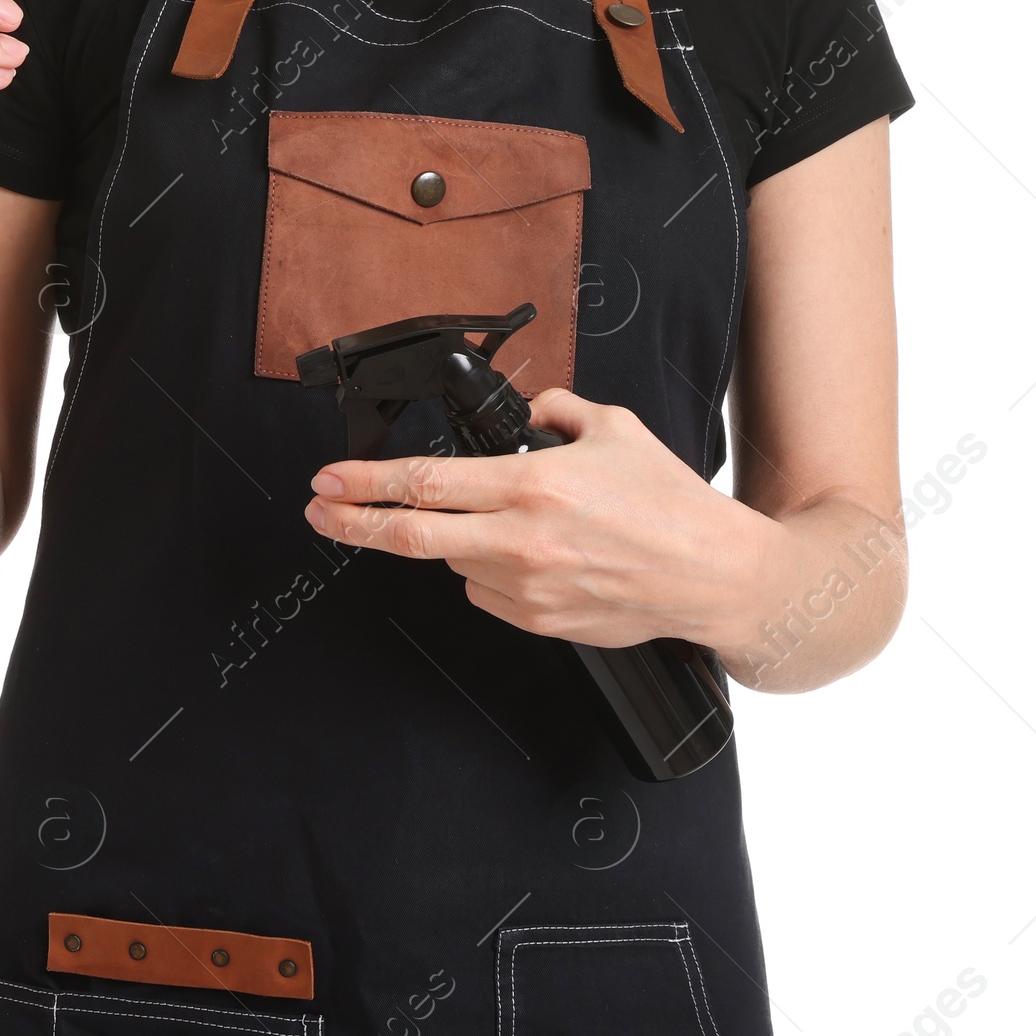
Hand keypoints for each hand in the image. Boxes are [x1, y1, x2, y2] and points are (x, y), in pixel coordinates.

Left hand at [303, 388, 774, 653]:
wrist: (715, 576)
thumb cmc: (670, 503)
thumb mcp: (613, 427)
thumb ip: (556, 412)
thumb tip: (524, 416)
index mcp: (533, 485)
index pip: (426, 483)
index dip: (367, 481)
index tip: (329, 478)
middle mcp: (523, 540)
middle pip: (413, 536)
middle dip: (354, 523)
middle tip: (320, 512)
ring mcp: (529, 588)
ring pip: (456, 562)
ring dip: (458, 540)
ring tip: (511, 523)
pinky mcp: (542, 623)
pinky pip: (489, 592)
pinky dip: (493, 571)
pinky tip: (535, 556)